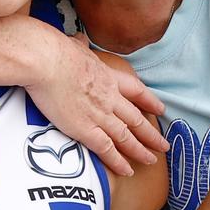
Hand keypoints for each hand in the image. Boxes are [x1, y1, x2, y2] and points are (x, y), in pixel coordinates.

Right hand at [24, 32, 166, 177]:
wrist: (46, 62)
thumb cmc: (56, 51)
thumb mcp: (74, 46)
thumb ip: (79, 46)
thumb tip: (76, 40)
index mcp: (107, 76)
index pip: (135, 90)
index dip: (149, 100)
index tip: (159, 108)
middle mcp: (109, 98)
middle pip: (136, 119)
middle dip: (151, 134)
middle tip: (163, 144)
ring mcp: (99, 115)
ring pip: (126, 137)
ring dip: (140, 150)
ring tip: (150, 160)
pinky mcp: (85, 129)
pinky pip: (107, 150)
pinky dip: (119, 162)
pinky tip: (127, 170)